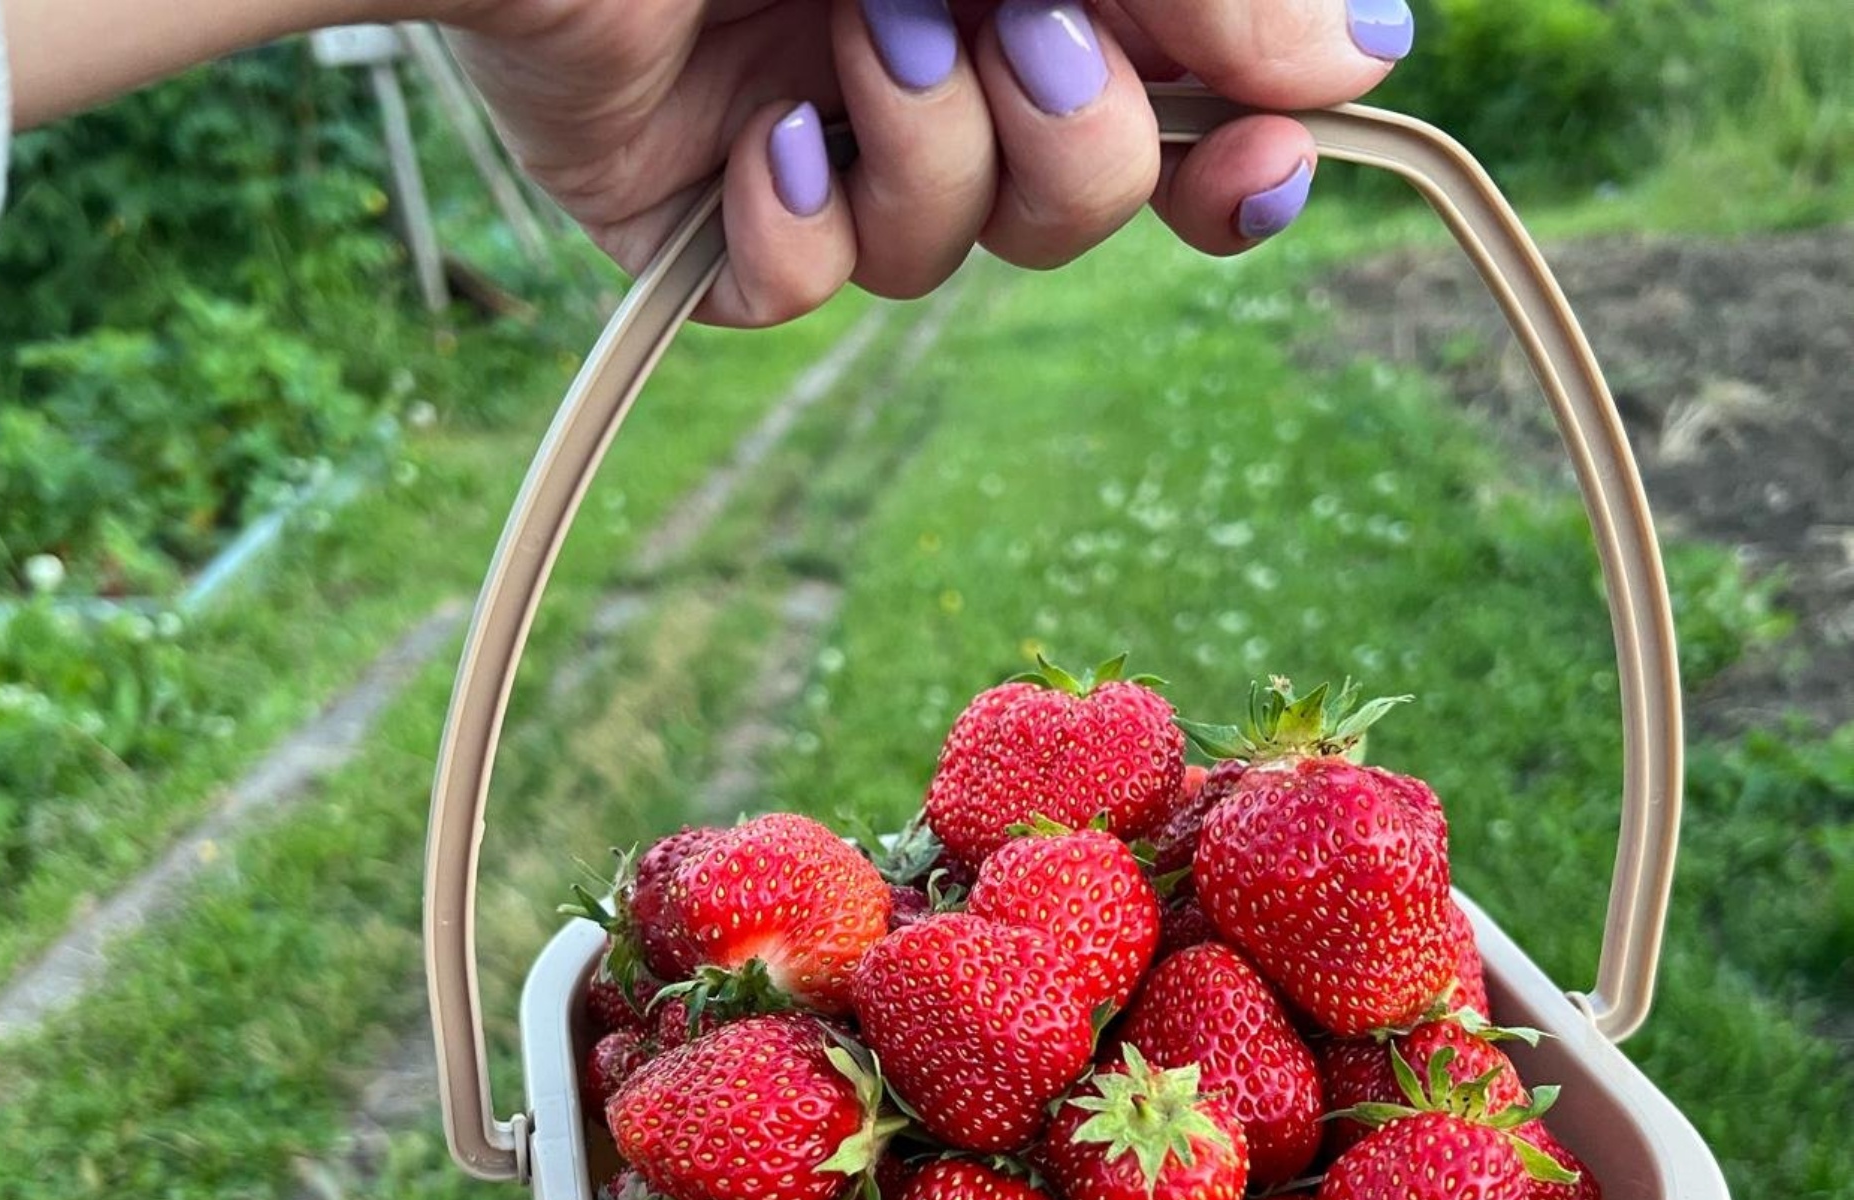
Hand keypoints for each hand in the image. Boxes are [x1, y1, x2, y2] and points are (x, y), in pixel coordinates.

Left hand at [439, 0, 1411, 324]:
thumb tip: (1367, 52)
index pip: (1177, 105)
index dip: (1234, 164)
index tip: (1258, 165)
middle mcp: (935, 52)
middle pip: (1083, 206)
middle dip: (1067, 144)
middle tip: (998, 23)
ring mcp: (820, 135)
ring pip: (946, 256)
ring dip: (924, 156)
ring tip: (847, 26)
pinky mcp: (706, 214)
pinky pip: (800, 297)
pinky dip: (793, 232)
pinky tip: (757, 134)